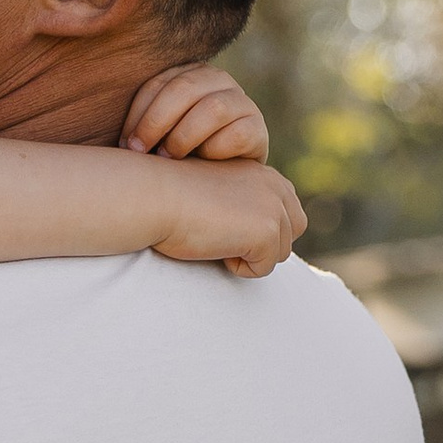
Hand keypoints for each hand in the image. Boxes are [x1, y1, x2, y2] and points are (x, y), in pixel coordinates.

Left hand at [121, 62, 267, 162]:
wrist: (219, 180)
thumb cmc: (177, 155)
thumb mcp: (156, 133)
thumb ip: (141, 121)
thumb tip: (107, 130)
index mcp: (188, 74)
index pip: (158, 84)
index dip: (138, 114)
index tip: (125, 144)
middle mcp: (218, 80)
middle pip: (184, 89)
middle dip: (156, 122)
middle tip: (141, 152)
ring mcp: (241, 102)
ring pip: (213, 108)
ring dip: (184, 136)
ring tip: (169, 158)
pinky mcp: (257, 128)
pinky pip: (238, 134)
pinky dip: (215, 150)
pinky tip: (202, 163)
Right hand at [148, 158, 306, 277]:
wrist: (152, 195)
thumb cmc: (168, 196)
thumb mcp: (213, 194)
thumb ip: (239, 205)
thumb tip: (249, 232)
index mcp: (264, 174)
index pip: (284, 213)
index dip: (254, 229)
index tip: (219, 222)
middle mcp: (276, 185)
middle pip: (290, 233)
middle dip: (261, 244)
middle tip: (220, 235)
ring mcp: (275, 208)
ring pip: (279, 253)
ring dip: (247, 255)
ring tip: (214, 237)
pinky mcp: (268, 231)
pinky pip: (263, 268)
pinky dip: (238, 267)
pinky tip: (213, 245)